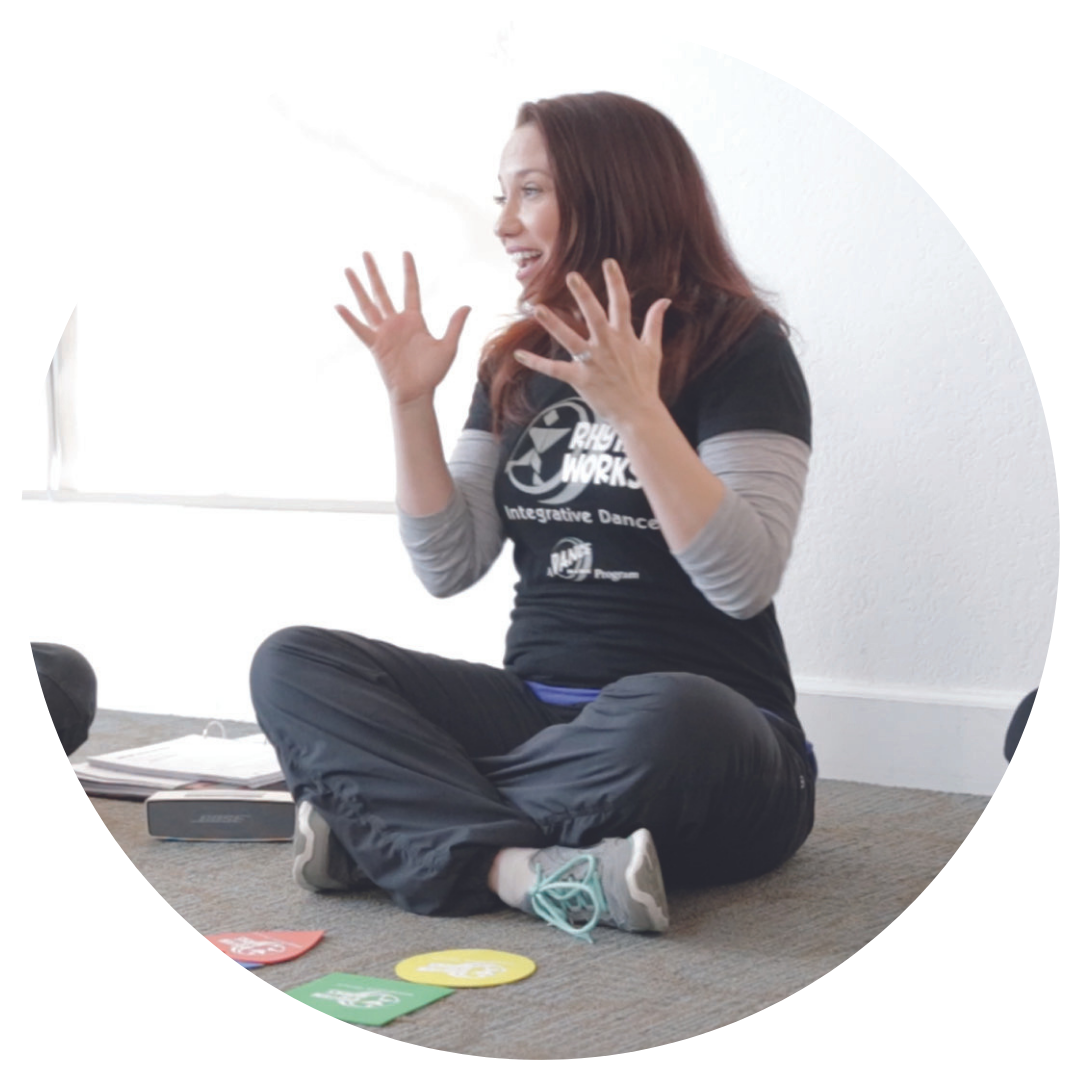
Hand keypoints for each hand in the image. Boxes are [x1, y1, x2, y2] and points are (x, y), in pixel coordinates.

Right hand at [336, 252, 470, 407]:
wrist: (418, 393)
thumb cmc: (432, 373)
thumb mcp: (448, 347)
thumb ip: (454, 325)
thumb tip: (467, 306)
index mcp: (414, 320)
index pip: (410, 289)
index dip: (409, 271)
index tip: (405, 253)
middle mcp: (396, 323)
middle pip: (382, 291)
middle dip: (374, 272)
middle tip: (366, 253)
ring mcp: (384, 333)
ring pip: (368, 305)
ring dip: (358, 287)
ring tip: (348, 270)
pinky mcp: (376, 346)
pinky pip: (360, 330)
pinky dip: (349, 319)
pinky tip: (339, 305)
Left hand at [512, 259, 670, 427]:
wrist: (638, 414)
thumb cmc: (645, 382)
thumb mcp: (653, 350)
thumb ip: (655, 323)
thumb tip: (664, 300)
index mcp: (624, 336)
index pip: (621, 302)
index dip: (615, 281)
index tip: (608, 262)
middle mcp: (607, 345)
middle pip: (593, 315)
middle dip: (583, 295)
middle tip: (571, 276)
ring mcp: (593, 362)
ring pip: (570, 338)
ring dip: (553, 323)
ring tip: (537, 308)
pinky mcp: (580, 379)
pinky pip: (554, 369)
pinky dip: (536, 362)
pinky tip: (519, 354)